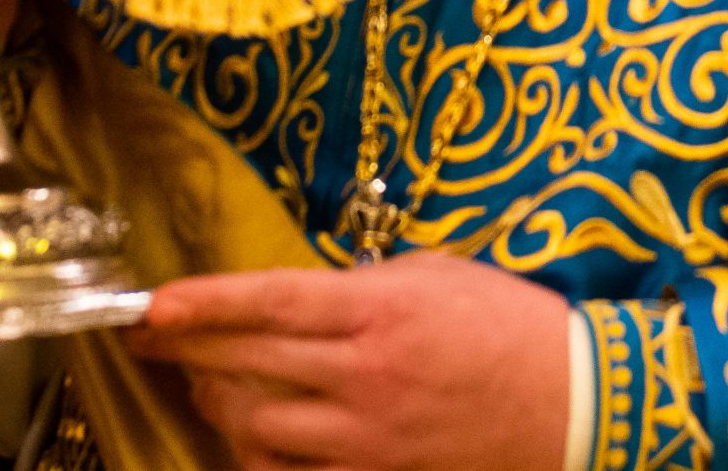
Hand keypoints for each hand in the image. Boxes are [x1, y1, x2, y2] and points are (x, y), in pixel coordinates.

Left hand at [126, 252, 570, 470]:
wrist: (575, 405)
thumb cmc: (512, 327)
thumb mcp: (438, 275)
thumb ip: (364, 284)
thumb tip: (302, 296)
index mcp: (380, 309)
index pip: (267, 303)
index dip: (201, 303)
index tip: (152, 304)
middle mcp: (364, 375)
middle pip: (246, 364)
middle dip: (185, 349)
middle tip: (152, 337)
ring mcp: (368, 439)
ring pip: (256, 427)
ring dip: (218, 402)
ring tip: (204, 383)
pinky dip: (257, 455)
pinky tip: (251, 435)